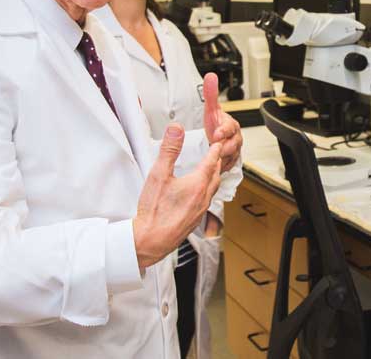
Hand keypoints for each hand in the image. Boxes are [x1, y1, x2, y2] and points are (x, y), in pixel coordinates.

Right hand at [134, 124, 221, 269]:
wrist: (151, 240)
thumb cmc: (154, 211)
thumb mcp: (159, 174)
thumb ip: (169, 150)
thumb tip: (176, 130)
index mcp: (197, 184)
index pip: (211, 161)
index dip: (215, 149)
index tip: (218, 142)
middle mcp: (203, 197)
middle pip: (216, 175)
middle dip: (217, 162)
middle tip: (217, 153)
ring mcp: (200, 210)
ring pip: (213, 189)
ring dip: (214, 176)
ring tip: (211, 170)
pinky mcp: (195, 220)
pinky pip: (207, 201)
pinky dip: (208, 190)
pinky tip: (199, 193)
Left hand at [202, 72, 242, 171]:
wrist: (220, 137)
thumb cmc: (216, 123)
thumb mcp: (211, 109)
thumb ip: (210, 94)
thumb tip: (211, 76)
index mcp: (231, 124)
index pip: (230, 127)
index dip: (223, 130)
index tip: (216, 134)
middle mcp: (235, 137)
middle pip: (233, 144)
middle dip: (224, 147)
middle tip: (214, 149)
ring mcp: (234, 150)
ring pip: (231, 156)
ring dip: (222, 158)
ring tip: (213, 161)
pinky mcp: (231, 161)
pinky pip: (228, 165)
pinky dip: (221, 167)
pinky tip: (214, 168)